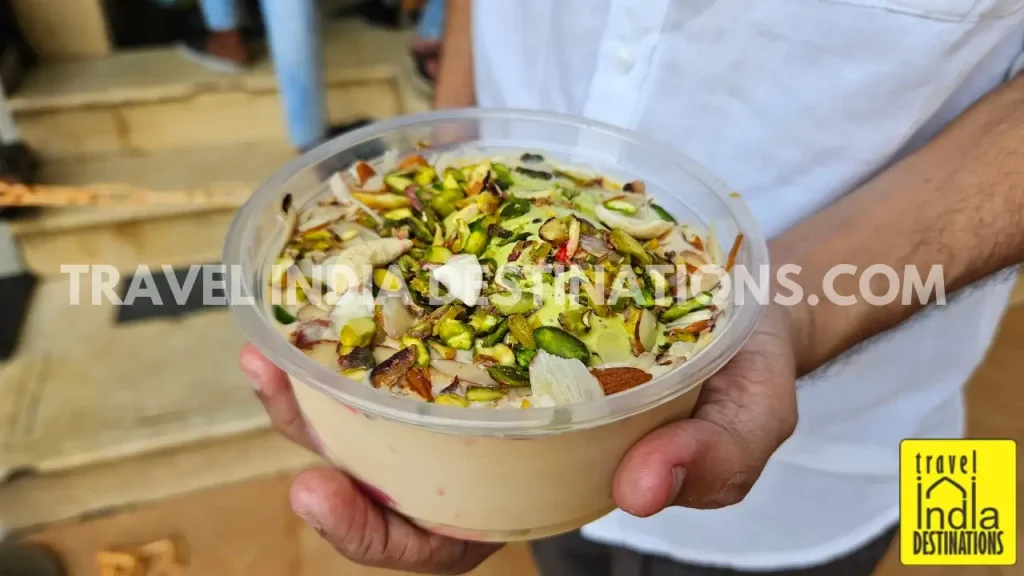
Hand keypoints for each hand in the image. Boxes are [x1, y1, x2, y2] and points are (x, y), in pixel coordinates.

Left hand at [238, 302, 796, 572]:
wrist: (739, 293)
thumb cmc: (738, 366)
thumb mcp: (750, 415)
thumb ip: (717, 459)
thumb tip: (646, 489)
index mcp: (541, 485)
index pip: (443, 536)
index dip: (374, 533)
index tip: (317, 492)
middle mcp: (497, 438)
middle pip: (384, 461)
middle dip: (313, 434)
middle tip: (270, 378)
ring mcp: (487, 373)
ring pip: (381, 389)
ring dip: (317, 364)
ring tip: (273, 325)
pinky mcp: (489, 311)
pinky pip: (414, 315)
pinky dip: (369, 300)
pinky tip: (336, 267)